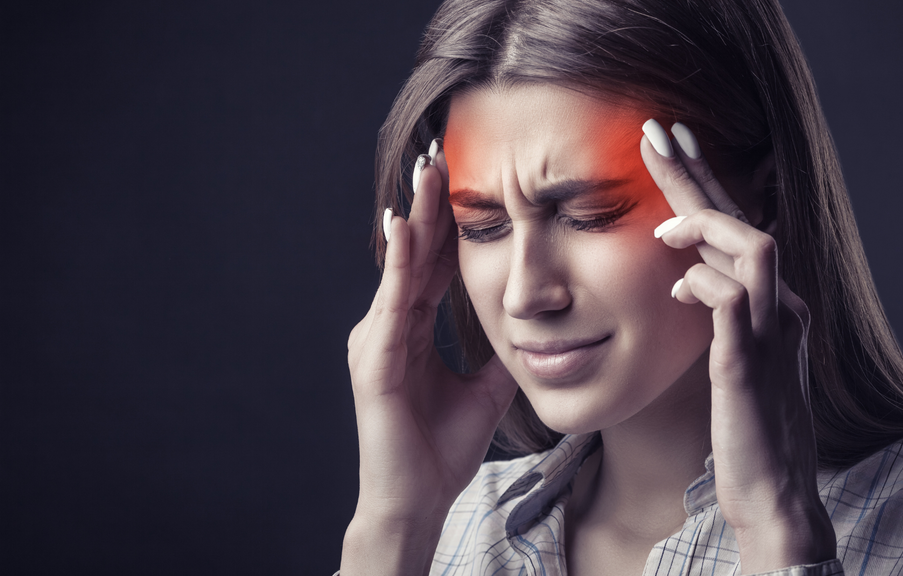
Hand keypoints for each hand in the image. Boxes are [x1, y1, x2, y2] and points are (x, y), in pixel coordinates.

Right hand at [343, 141, 518, 574]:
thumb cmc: (441, 447)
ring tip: (427, 173)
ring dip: (415, 218)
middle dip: (430, 205)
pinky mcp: (374, 360)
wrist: (417, 497)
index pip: (432, 263)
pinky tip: (408, 227)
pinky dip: (399, 263)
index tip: (462, 181)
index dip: (447, 223)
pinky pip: (391, 302)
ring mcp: (377, 340)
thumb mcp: (485, 389)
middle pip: (415, 254)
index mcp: (414, 329)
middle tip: (440, 155)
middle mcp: (391, 326)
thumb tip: (527, 327)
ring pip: (400, 267)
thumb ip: (498, 353)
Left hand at [640, 121, 835, 572]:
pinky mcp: (749, 365)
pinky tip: (676, 287)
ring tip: (663, 226)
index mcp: (770, 304)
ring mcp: (770, 333)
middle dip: (698, 175)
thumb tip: (683, 275)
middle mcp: (780, 307)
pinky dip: (701, 284)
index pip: (738, 229)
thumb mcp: (728, 355)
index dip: (705, 184)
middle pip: (744, 221)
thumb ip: (713, 312)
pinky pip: (731, 303)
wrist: (771, 489)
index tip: (671, 144)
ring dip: (705, 226)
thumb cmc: (744, 426)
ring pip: (755, 248)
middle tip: (656, 133)